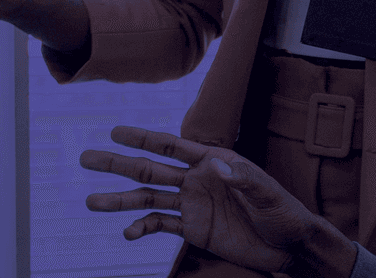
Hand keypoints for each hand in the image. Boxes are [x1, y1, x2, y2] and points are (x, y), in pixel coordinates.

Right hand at [81, 126, 320, 274]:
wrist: (289, 245)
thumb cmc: (283, 212)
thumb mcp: (267, 193)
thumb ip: (241, 178)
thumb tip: (212, 165)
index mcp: (213, 160)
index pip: (172, 146)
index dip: (144, 138)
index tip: (115, 131)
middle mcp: (196, 179)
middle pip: (150, 170)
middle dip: (118, 164)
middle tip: (86, 159)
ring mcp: (192, 204)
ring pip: (148, 199)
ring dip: (120, 201)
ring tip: (91, 202)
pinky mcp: (194, 229)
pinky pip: (161, 226)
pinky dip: (142, 228)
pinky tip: (127, 233)